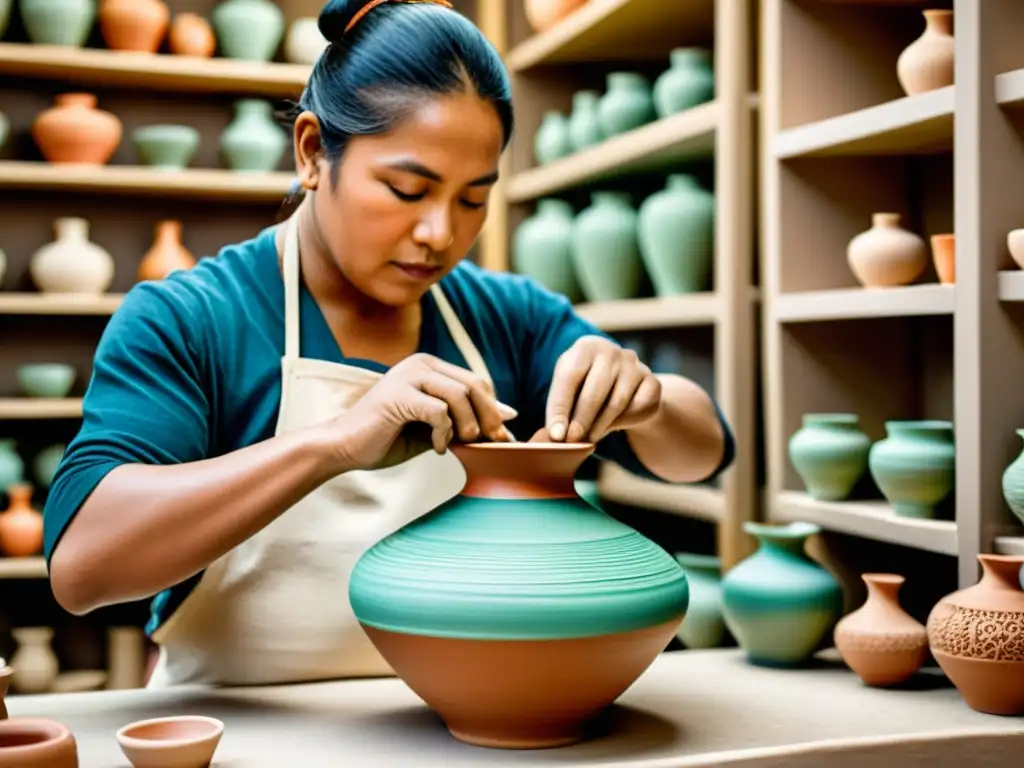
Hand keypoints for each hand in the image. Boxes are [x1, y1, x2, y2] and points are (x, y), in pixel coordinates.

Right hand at [326, 353, 516, 470]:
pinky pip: (438, 411)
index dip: (493, 409)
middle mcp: (420, 363)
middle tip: (491, 442)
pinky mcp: (398, 394)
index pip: (476, 382)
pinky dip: (442, 433)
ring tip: (456, 444)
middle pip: (473, 385)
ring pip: (459, 396)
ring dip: (466, 425)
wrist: (345, 446)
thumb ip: (466, 420)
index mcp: (430, 367)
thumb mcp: (436, 428)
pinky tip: (434, 447)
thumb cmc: (389, 437)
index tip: (502, 436)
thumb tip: (509, 417)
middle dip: (489, 417)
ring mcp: (408, 375)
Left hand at [545, 336, 660, 443]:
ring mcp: (635, 366)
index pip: (569, 376)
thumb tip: (556, 435)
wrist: (624, 383)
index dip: (560, 407)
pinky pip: (638, 408)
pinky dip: (624, 423)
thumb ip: (561, 407)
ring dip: (600, 425)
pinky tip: (613, 427)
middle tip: (571, 441)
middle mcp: (612, 351)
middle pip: (594, 391)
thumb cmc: (586, 386)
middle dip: (581, 421)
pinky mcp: (653, 382)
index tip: (555, 434)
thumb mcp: (569, 389)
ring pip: (616, 403)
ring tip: (589, 439)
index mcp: (586, 347)